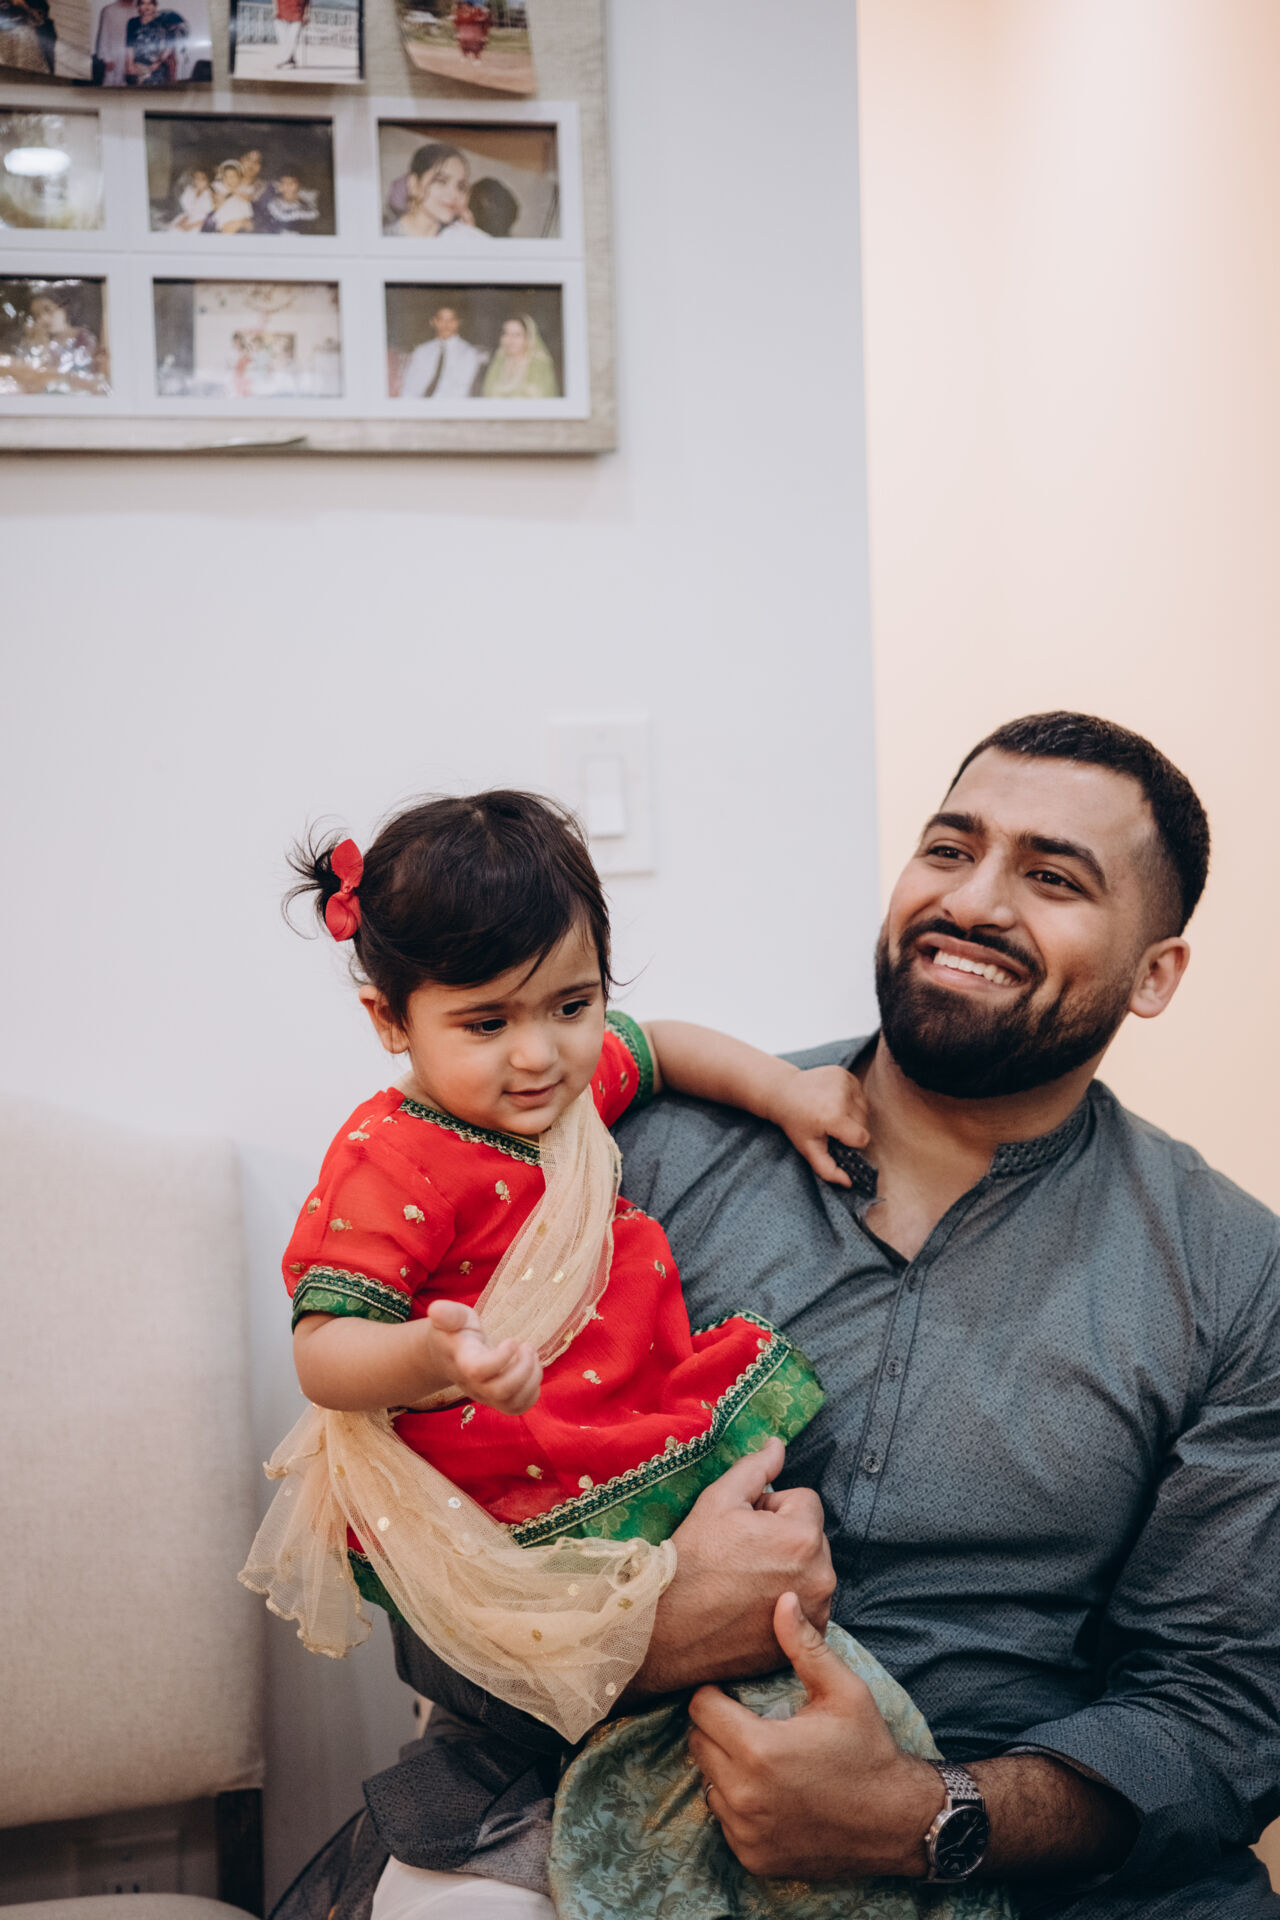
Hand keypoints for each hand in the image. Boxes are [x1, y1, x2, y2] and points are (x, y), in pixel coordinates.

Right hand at [419, 1298, 542, 1414]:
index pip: (478, 1370)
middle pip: (500, 1391)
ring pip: (513, 1403)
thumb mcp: (453, 1318)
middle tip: (526, 1347)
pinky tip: (531, 1369)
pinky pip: (519, 1407)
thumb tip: (435, 1309)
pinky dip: (533, 1391)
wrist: (450, 1355)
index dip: (501, 1357)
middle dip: (523, 1369)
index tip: (511, 1340)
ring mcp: (486, 1395)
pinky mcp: (498, 1400)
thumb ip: (448, 1314)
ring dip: (532, 1379)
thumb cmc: (455, 1332)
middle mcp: (474, 1384)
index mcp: (463, 1362)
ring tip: (531, 1356)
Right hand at [631, 1440, 835, 1694]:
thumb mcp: (717, 1500)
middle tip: (741, 1555)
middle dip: (784, 1538)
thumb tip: (778, 1444)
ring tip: (744, 1582)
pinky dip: (786, 1604)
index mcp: (803, 1537)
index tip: (743, 1528)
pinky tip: (751, 1608)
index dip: (771, 1508)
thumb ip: (755, 1468)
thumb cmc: (691, 1561)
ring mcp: (814, 1614)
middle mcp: (821, 1577)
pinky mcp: (801, 1644)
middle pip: (810, 1537)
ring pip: (809, 1572)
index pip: (804, 1501)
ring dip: (787, 1570)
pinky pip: (805, 1607)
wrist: (667, 1632)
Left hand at [689, 1592, 942, 1880]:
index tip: (736, 1695)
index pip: (700, 1707)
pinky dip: (739, 1806)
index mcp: (758, 1749)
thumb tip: (782, 1599)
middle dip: (718, 1728)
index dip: (716, 1694)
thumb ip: (803, 1645)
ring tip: (762, 1758)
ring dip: (725, 1768)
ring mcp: (746, 1832)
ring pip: (709, 1784)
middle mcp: (744, 1795)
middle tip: (751, 1723)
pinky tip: (771, 1793)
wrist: (898, 1822)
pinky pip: (725, 1821)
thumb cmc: (869, 1749)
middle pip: (698, 1744)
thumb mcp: (843, 1690)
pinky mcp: (753, 1858)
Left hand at [767, 1065, 869, 1186]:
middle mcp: (841, 1096)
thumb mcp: (808, 1148)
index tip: (835, 1138)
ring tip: (830, 1112)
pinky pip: (859, 1094)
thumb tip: (848, 1183)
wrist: (782, 1091)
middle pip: (864, 1123)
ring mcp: (844, 1081)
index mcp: (833, 1117)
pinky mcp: (844, 1073)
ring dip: (852, 1114)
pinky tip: (833, 1100)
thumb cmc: (795, 1122)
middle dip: (850, 1128)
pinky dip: (851, 1100)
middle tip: (829, 1126)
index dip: (850, 1142)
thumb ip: (827, 1169)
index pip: (862, 1138)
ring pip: (864, 1108)